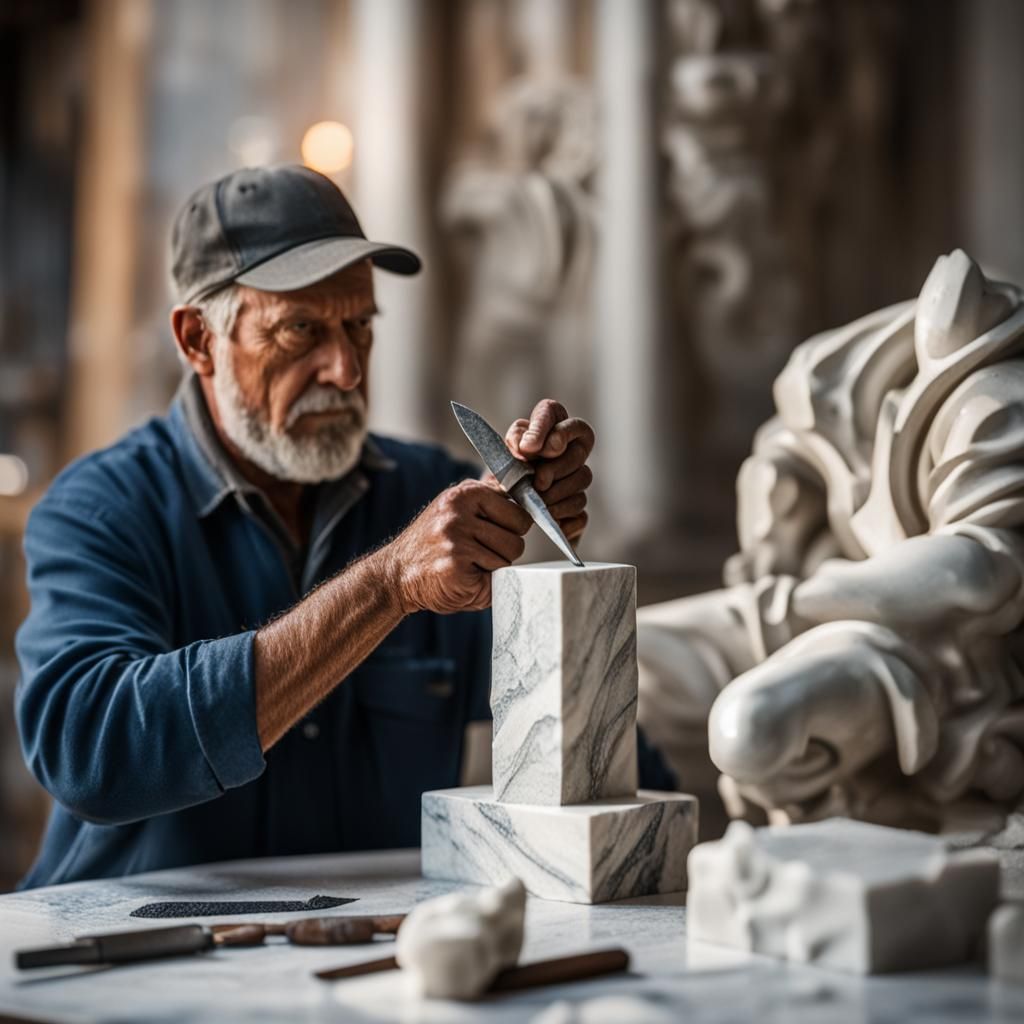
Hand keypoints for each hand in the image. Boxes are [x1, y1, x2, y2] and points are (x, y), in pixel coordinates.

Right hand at [382, 480, 532, 613]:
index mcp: (465, 493)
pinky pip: (492, 579)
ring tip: (467, 566)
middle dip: (505, 553)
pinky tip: (461, 578)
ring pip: (507, 560)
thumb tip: (527, 480)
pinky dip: (482, 586)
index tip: (496, 535)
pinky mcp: (454, 564)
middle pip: (517, 538)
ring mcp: (456, 537)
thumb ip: (488, 499)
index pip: (519, 512)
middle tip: (478, 555)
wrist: (396, 574)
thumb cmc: (435, 545)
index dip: (513, 530)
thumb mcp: (457, 510)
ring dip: (493, 570)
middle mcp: (459, 511)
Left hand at [504, 399, 593, 541]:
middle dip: (557, 467)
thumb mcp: (503, 456)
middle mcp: (570, 448)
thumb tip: (527, 446)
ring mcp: (577, 477)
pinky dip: (565, 514)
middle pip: (577, 450)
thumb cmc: (505, 473)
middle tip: (537, 481)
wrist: (502, 508)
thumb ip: (515, 445)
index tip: (530, 447)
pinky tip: (549, 517)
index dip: (545, 427)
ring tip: (539, 501)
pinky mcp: (576, 508)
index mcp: (548, 427)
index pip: (552, 412)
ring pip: (583, 478)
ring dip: (560, 491)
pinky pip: (581, 510)